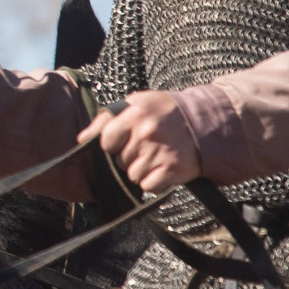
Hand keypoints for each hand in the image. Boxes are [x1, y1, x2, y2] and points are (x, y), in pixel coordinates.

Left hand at [84, 91, 200, 193]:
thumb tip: (82, 139)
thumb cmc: (165, 111)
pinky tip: (162, 168)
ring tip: (154, 156)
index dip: (112, 143)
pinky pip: (148, 186)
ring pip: (132, 175)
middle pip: (119, 160)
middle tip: (146, 146)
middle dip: (128, 156)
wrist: (207, 122)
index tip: (123, 140)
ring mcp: (159, 153)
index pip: (106, 139)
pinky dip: (153, 182)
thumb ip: (107, 118)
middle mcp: (146, 134)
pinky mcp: (172, 170)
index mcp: (135, 114)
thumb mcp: (137, 102)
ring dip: (141, 170)